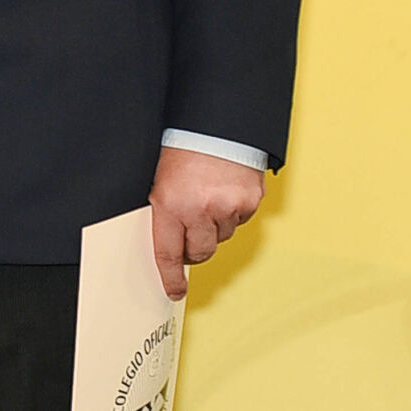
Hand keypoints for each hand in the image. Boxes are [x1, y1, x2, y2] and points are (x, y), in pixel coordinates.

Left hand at [148, 146, 263, 298]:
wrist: (215, 121)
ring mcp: (228, 206)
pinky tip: (224, 192)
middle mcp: (200, 209)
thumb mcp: (160, 177)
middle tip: (189, 236)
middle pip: (200, 252)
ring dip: (214, 227)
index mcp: (170, 203)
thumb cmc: (182, 144)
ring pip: (222, 236)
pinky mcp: (250, 201)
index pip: (168, 253)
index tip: (173, 289)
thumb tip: (168, 239)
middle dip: (194, 249)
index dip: (171, 276)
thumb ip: (164, 208)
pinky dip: (232, 213)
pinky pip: (240, 221)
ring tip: (206, 199)